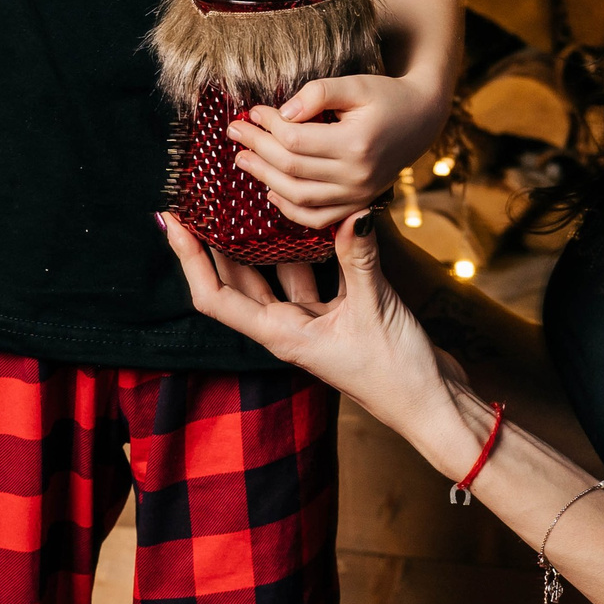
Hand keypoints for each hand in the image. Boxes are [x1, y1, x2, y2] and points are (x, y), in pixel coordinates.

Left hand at [162, 210, 460, 444]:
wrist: (433, 405)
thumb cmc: (397, 374)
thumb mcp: (375, 310)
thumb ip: (359, 259)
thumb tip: (353, 211)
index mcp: (281, 335)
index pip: (216, 297)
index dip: (189, 259)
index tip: (171, 222)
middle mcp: (288, 328)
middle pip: (237, 280)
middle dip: (215, 241)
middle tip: (202, 197)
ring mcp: (312, 321)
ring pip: (274, 272)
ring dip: (259, 239)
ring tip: (246, 197)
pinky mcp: (339, 314)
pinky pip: (312, 273)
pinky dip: (307, 246)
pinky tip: (308, 216)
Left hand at [229, 72, 447, 229]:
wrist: (422, 119)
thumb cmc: (386, 96)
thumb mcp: (355, 84)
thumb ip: (318, 93)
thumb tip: (282, 113)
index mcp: (357, 144)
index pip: (296, 140)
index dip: (268, 126)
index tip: (253, 111)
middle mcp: (358, 176)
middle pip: (292, 168)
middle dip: (257, 148)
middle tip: (234, 132)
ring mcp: (359, 195)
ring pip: (300, 197)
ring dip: (265, 179)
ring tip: (243, 159)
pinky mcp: (358, 204)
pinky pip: (318, 218)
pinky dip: (291, 210)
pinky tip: (271, 192)